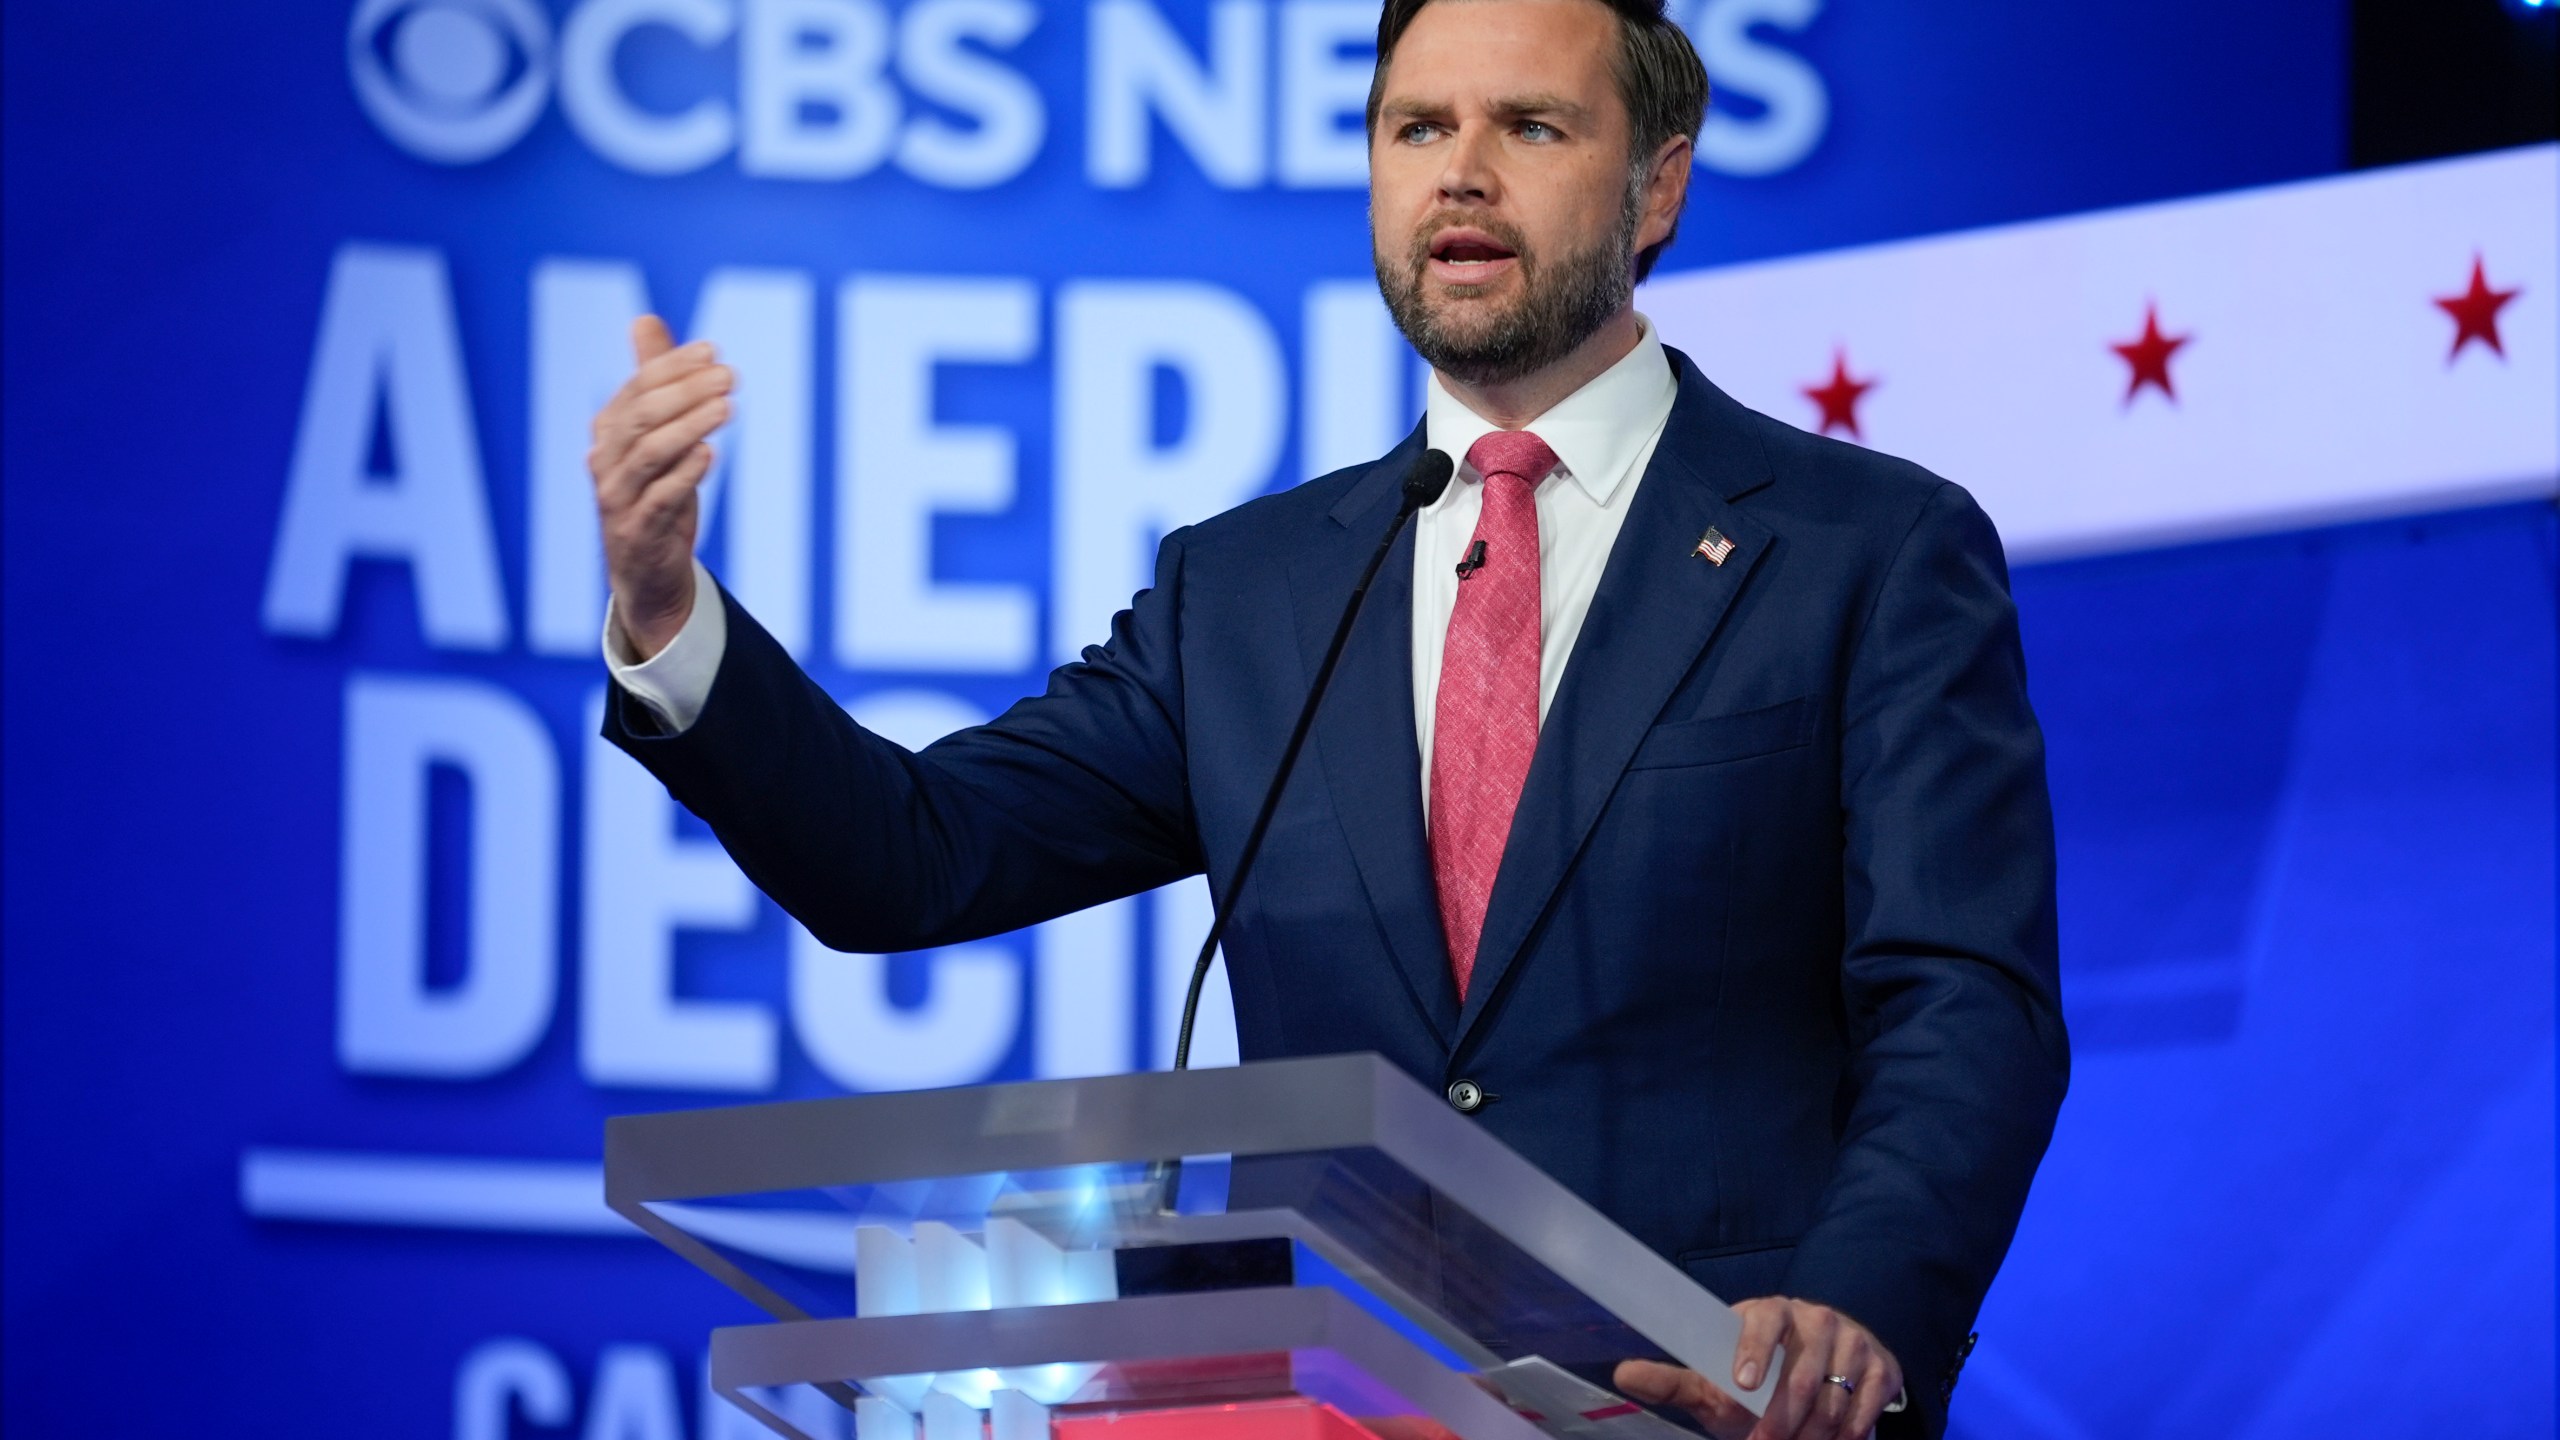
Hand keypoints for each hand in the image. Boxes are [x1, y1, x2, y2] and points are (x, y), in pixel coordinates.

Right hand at [589, 315, 730, 658]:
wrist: (645, 572)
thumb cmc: (653, 494)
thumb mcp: (654, 435)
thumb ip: (651, 380)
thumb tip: (645, 319)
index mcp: (608, 432)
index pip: (638, 388)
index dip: (672, 366)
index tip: (713, 349)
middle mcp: (605, 461)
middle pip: (642, 416)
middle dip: (686, 391)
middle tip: (730, 375)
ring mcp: (618, 498)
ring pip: (649, 455)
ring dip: (690, 426)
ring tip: (726, 407)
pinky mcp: (637, 532)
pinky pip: (658, 500)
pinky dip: (683, 475)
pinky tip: (710, 453)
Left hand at [1613, 1296, 1901, 1439]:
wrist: (1826, 1367)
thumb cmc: (1758, 1376)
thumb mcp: (1716, 1377)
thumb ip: (1674, 1380)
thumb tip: (1621, 1374)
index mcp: (1770, 1312)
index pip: (1764, 1323)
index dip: (1755, 1352)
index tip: (1743, 1385)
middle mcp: (1816, 1319)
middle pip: (1802, 1379)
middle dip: (1781, 1424)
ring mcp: (1854, 1342)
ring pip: (1833, 1402)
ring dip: (1812, 1436)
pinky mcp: (1883, 1368)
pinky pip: (1864, 1413)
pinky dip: (1845, 1437)